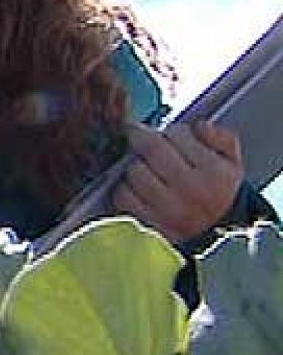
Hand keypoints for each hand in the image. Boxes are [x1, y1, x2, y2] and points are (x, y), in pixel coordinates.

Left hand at [111, 121, 242, 243]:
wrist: (212, 229)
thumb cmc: (217, 189)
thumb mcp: (230, 161)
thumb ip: (219, 137)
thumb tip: (197, 125)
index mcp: (212, 172)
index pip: (177, 135)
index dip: (169, 130)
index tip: (168, 135)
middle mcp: (189, 190)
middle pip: (151, 150)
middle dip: (143, 139)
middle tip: (142, 139)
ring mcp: (166, 208)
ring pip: (134, 172)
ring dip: (135, 165)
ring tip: (146, 168)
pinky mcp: (148, 222)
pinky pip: (122, 196)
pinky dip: (125, 188)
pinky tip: (137, 188)